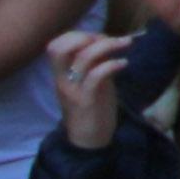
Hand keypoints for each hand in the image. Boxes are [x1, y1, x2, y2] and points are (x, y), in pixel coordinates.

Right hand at [46, 25, 135, 152]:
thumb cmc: (92, 110)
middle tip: (108, 40)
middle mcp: (64, 80)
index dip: (76, 36)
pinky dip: (112, 64)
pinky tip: (123, 64)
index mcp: (61, 75)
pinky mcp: (88, 100)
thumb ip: (92, 65)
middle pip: (60, 47)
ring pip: (84, 57)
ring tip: (124, 44)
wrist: (89, 142)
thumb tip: (105, 43)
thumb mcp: (89, 83)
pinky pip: (96, 75)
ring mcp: (74, 90)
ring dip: (107, 45)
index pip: (55, 46)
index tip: (97, 39)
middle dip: (85, 36)